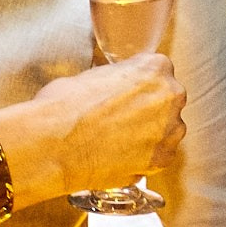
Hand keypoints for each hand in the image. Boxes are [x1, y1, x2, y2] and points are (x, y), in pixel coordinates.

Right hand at [15, 54, 185, 199]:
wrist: (55, 143)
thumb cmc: (64, 106)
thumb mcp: (92, 74)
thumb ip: (117, 79)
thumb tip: (114, 88)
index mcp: (155, 67)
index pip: (158, 71)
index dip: (139, 84)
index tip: (127, 93)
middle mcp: (170, 96)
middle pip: (167, 100)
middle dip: (148, 108)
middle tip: (121, 118)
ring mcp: (170, 129)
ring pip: (166, 129)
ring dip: (149, 133)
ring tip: (118, 139)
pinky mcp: (162, 159)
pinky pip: (158, 155)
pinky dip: (143, 157)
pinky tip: (120, 156)